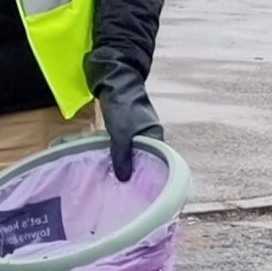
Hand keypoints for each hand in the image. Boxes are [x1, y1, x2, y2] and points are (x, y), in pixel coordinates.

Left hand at [84, 46, 163, 181]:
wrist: (114, 80)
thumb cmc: (122, 106)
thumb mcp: (121, 134)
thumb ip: (123, 156)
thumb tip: (125, 179)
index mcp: (155, 136)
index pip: (159, 162)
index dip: (151, 176)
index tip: (141, 189)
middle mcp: (150, 135)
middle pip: (147, 159)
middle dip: (137, 172)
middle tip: (127, 188)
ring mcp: (139, 131)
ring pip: (135, 153)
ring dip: (127, 163)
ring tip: (118, 179)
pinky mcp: (128, 127)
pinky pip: (127, 146)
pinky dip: (121, 154)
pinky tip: (112, 162)